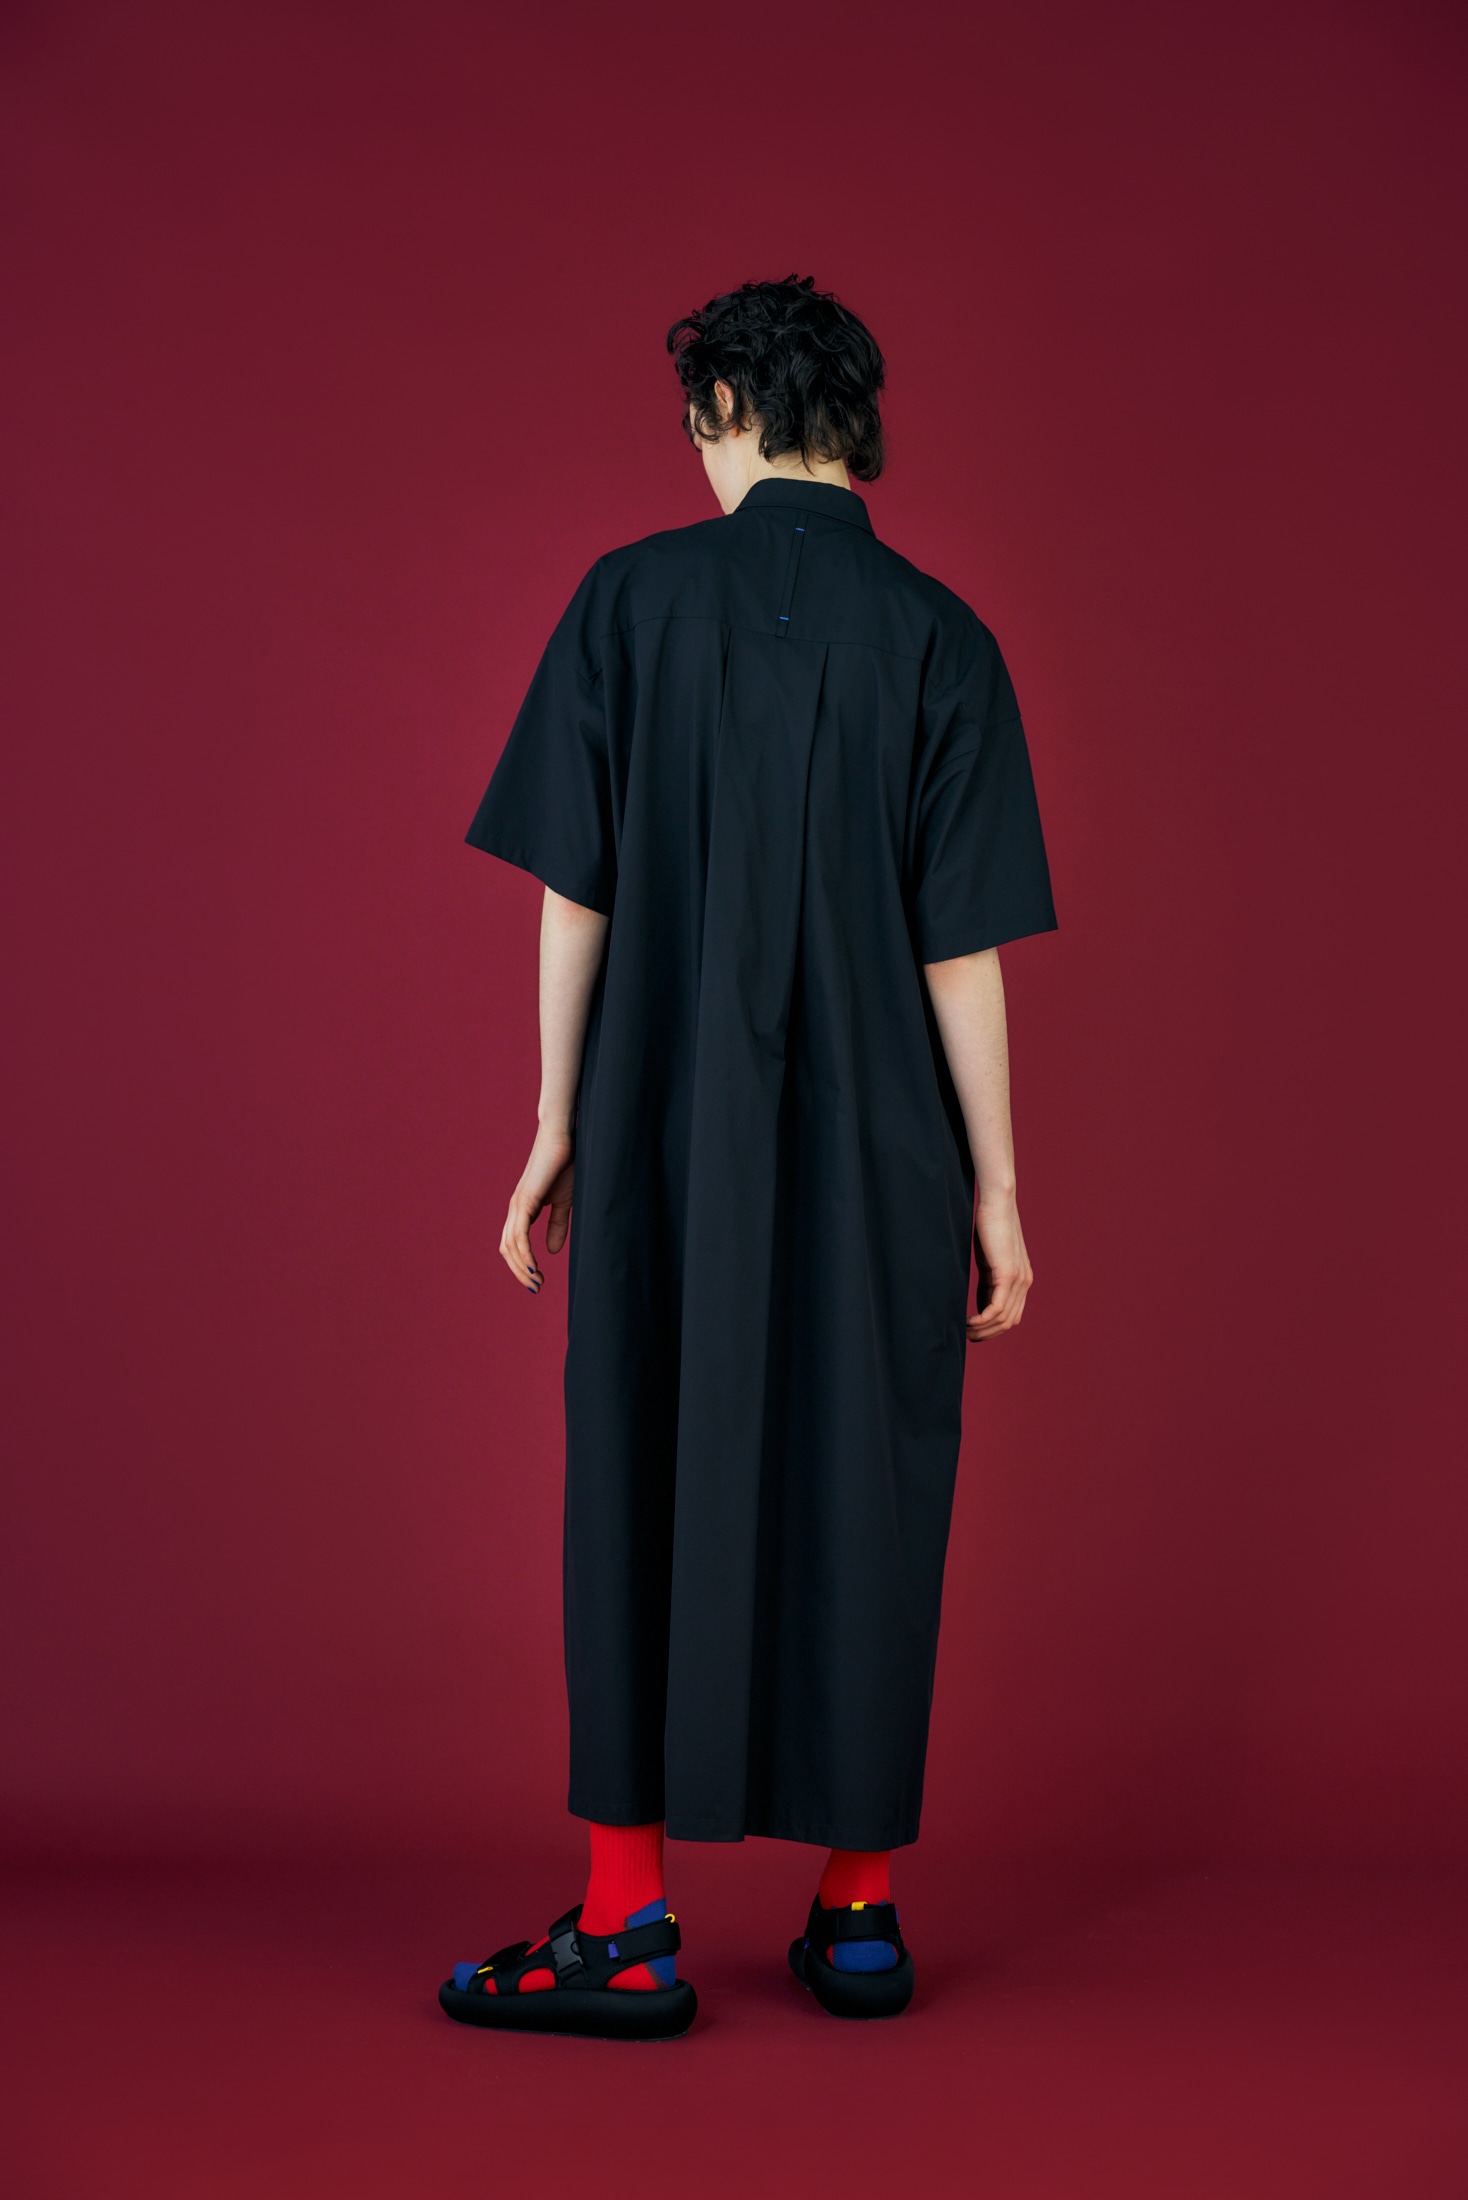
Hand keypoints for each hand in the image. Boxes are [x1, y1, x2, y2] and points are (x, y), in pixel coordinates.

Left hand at [499, 1125, 575, 1293]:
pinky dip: (524, 1253)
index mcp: (524, 1210)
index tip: (537, 1282)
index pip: (514, 1245)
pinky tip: (533, 1267)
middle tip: (536, 1288)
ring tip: (536, 1283)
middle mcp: (515, 1209)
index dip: (522, 1265)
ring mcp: (517, 1204)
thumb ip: (557, 1225)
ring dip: (521, 1268)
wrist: (566, 1138)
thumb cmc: (567, 1165)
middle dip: (519, 1272)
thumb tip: (550, 1251)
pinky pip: (519, 1234)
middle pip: (507, 1249)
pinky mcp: (525, 1200)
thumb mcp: (564, 1202)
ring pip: (510, 1245)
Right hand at [968, 1194, 1032, 1342]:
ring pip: (1003, 1319)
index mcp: (1022, 1280)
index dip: (992, 1329)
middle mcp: (1024, 1282)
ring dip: (982, 1329)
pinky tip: (968, 1321)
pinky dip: (982, 1320)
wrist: (997, 1203)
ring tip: (964, 1330)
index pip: (1011, 1316)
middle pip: (1009, 1322)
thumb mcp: (989, 1262)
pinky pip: (997, 1308)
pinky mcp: (1008, 1274)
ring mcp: (1018, 1279)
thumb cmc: (989, 1228)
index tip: (973, 1333)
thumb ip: (989, 1284)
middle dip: (987, 1333)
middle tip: (965, 1336)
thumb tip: (981, 1307)